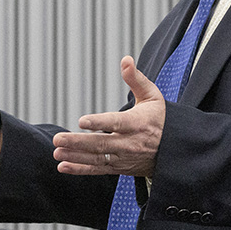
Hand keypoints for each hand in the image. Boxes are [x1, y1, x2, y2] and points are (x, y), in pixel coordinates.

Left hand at [51, 56, 163, 176]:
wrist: (173, 150)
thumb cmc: (160, 118)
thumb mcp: (152, 96)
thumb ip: (136, 79)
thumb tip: (126, 60)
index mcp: (138, 123)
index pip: (117, 122)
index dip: (99, 122)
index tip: (82, 121)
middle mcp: (130, 143)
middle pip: (101, 144)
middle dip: (78, 142)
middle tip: (58, 138)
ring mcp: (124, 157)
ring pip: (97, 158)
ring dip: (75, 156)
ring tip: (57, 152)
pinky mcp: (119, 167)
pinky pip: (98, 169)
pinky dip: (80, 169)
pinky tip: (63, 166)